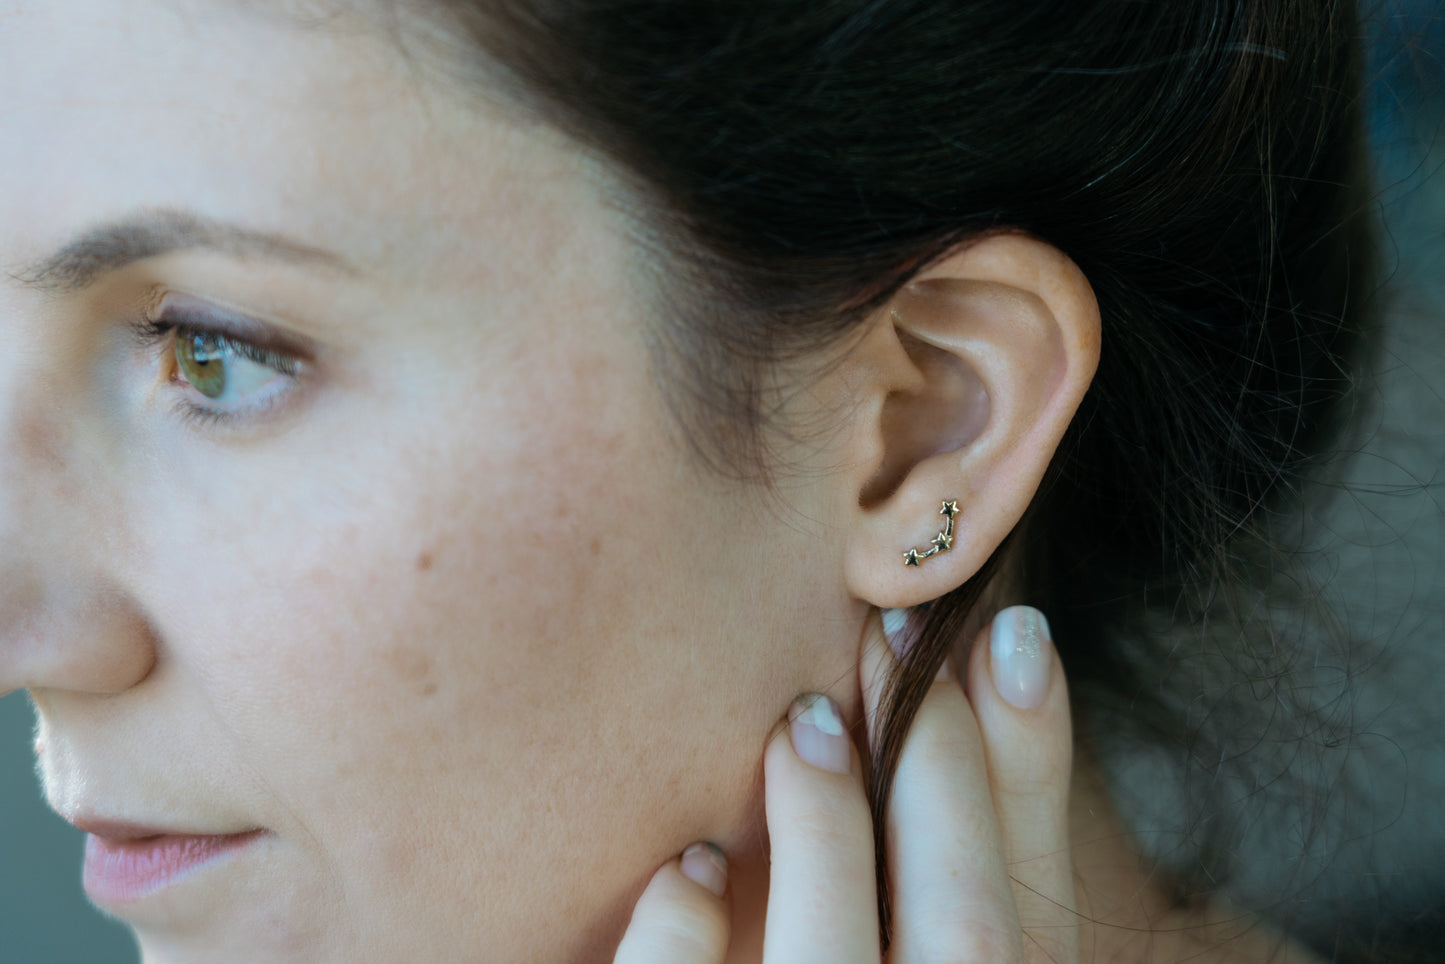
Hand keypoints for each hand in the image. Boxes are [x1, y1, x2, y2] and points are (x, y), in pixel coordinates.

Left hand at [614, 605, 1076, 962]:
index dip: (1025, 776)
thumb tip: (1005, 655)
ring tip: (803, 722)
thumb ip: (963, 867)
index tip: (1004, 635)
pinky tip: (686, 869)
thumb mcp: (934, 945)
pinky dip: (678, 950)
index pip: (1034, 919)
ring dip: (827, 836)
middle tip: (891, 639)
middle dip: (940, 778)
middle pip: (967, 940)